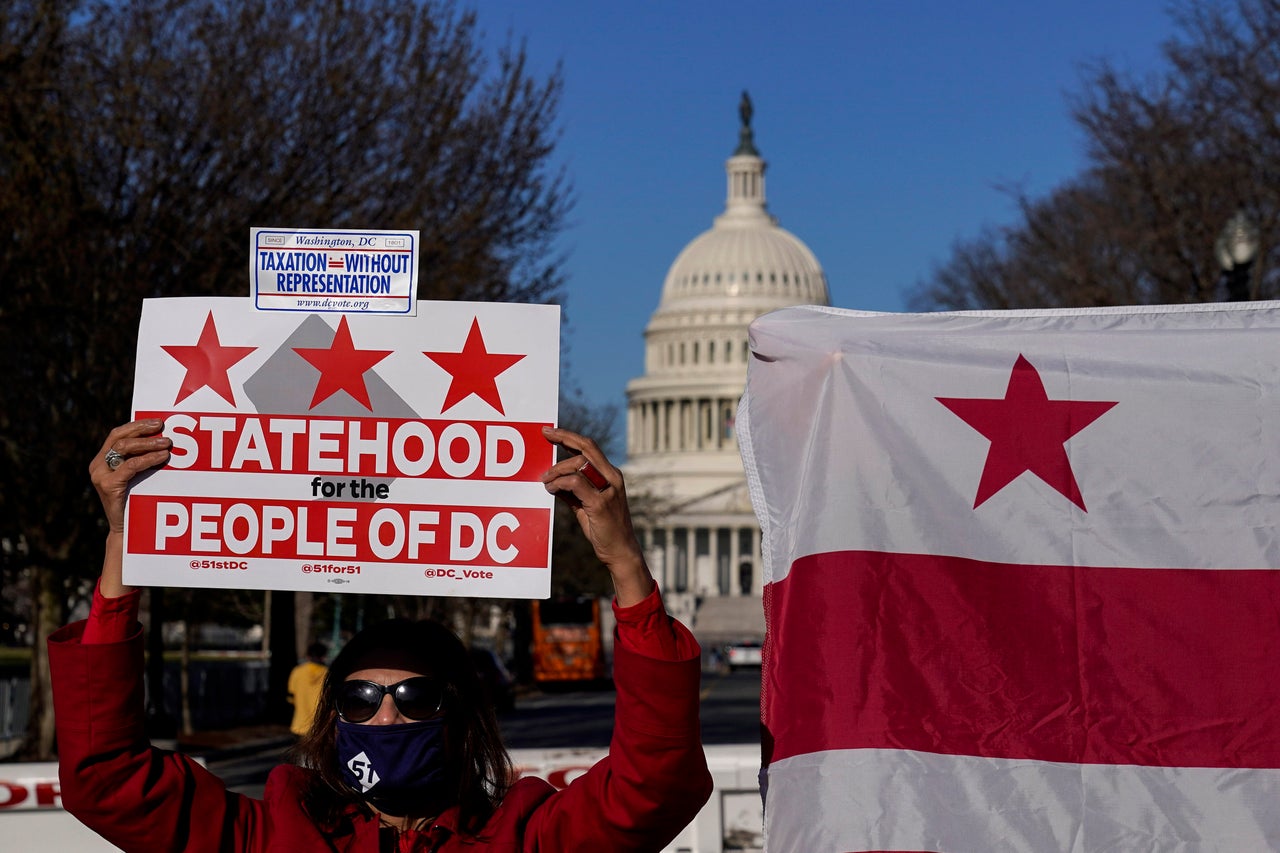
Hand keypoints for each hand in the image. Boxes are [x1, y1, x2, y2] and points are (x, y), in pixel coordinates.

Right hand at [91, 419, 171, 533]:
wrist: (128, 530)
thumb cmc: (137, 501)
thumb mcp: (138, 476)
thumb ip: (142, 459)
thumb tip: (165, 439)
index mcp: (103, 460)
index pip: (118, 434)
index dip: (137, 425)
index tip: (157, 422)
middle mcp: (97, 465)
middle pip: (119, 438)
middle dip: (142, 430)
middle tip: (162, 427)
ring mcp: (100, 475)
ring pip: (124, 449)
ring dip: (148, 443)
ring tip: (167, 443)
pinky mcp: (107, 486)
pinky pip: (130, 466)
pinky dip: (148, 459)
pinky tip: (162, 457)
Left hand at [540, 426, 654, 606]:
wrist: (620, 552)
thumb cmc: (604, 530)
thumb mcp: (586, 506)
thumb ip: (573, 492)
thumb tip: (553, 481)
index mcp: (611, 475)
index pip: (590, 447)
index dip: (570, 436)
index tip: (551, 431)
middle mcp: (612, 478)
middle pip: (587, 447)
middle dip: (564, 437)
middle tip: (545, 433)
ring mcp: (608, 490)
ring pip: (579, 464)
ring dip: (557, 469)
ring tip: (545, 480)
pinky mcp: (600, 504)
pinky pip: (575, 484)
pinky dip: (559, 483)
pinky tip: (550, 489)